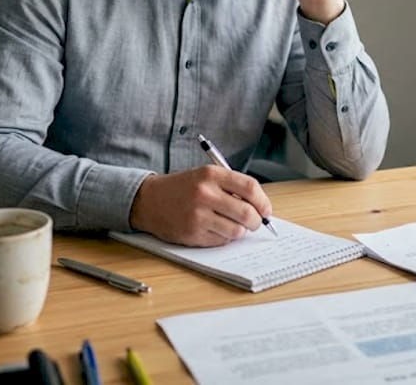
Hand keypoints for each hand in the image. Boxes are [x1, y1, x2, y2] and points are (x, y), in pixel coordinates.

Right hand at [129, 166, 273, 246]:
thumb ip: (232, 187)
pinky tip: (213, 229)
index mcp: (211, 174)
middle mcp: (205, 193)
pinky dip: (223, 237)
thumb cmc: (183, 188)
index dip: (263, 202)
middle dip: (256, 222)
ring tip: (231, 225)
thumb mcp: (206, 176)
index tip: (266, 210)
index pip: (250, 188)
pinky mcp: (192, 233)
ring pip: (236, 231)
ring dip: (239, 231)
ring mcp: (198, 215)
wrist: (149, 200)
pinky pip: (221, 241)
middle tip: (255, 223)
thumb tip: (261, 208)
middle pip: (247, 213)